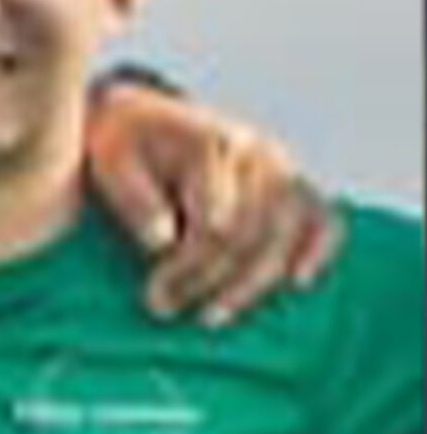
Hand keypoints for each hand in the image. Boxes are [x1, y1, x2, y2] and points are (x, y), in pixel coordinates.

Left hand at [87, 83, 341, 326]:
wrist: (144, 118)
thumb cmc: (125, 146)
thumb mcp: (112, 162)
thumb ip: (136, 200)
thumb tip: (163, 241)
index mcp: (209, 142)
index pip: (214, 224)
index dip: (187, 270)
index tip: (155, 298)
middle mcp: (253, 150)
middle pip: (250, 234)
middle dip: (210, 282)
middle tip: (166, 309)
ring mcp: (278, 163)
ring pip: (285, 234)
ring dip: (253, 284)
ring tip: (212, 316)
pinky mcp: (290, 179)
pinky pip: (320, 216)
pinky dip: (317, 249)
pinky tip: (298, 282)